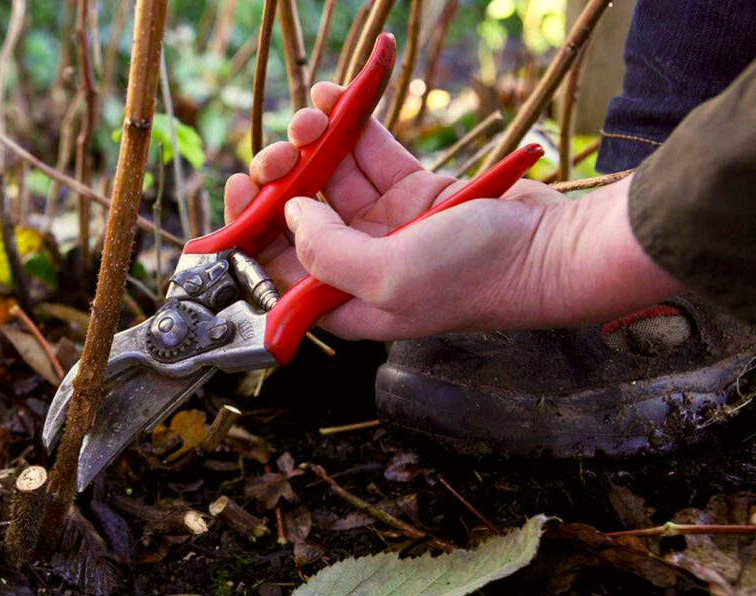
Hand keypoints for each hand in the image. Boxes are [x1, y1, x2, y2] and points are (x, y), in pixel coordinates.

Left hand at [224, 82, 681, 340]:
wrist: (552, 249)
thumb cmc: (476, 277)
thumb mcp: (388, 277)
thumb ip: (325, 251)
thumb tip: (289, 212)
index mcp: (343, 301)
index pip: (275, 268)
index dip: (249, 228)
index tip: (240, 189)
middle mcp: (358, 264)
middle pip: (296, 216)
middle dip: (281, 177)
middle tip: (281, 152)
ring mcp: (386, 225)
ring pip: (329, 176)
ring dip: (312, 142)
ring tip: (312, 113)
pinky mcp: (414, 189)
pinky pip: (368, 152)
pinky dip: (349, 123)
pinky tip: (331, 96)